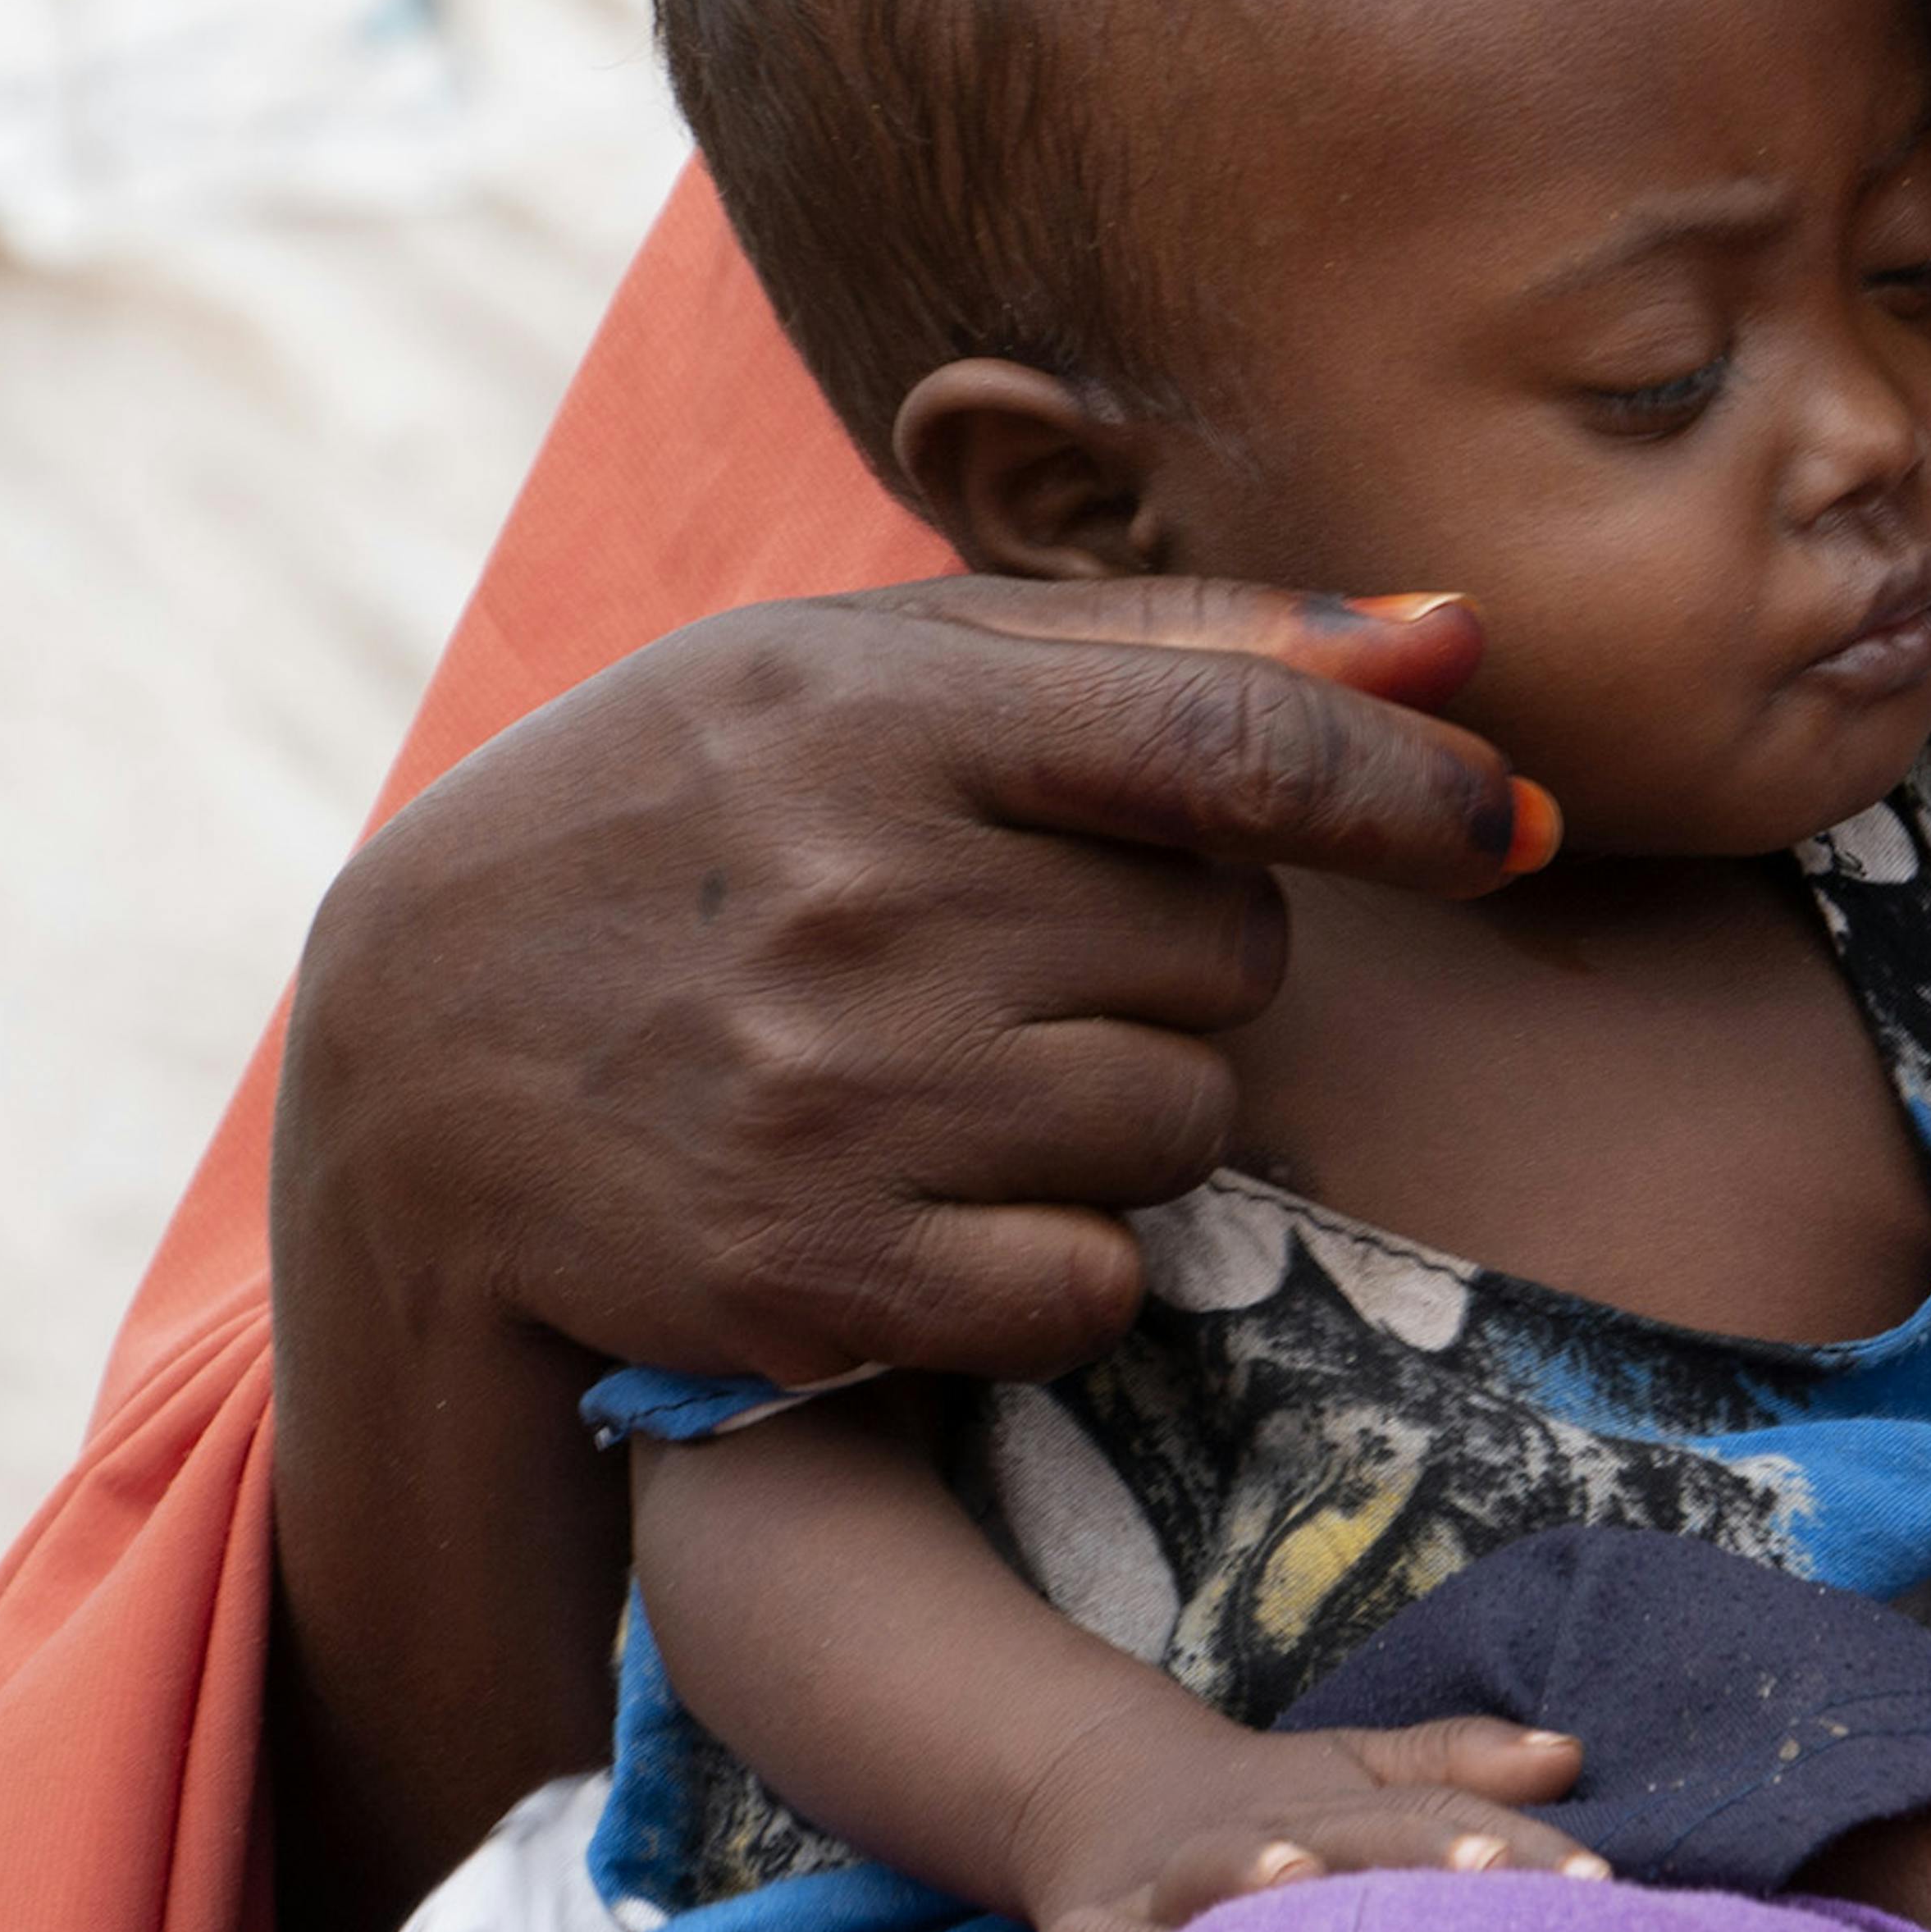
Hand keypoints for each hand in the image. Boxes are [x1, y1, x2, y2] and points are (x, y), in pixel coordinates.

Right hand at [262, 576, 1548, 1931]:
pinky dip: (1055, 1263)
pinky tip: (935, 1200)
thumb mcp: (873, 674)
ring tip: (954, 1070)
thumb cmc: (692, 831)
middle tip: (1012, 953)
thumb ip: (1176, 650)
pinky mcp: (817, 1277)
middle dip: (1176, 963)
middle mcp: (860, 898)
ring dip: (1123, 1115)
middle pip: (1227, 955)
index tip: (1517, 830)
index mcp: (878, 713)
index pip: (1228, 744)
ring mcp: (836, 1097)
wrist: (414, 1071)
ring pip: (1182, 1128)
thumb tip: (1462, 646)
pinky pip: (1095, 1285)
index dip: (1408, 795)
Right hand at [1014, 1715, 1600, 1931]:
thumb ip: (1456, 1768)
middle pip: (1331, 1842)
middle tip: (1483, 1873)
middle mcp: (1247, 1844)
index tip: (1591, 1881)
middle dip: (1407, 1857)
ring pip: (1210, 1887)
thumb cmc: (1280, 1820)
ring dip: (1254, 1885)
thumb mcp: (1359, 1777)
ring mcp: (1156, 1899)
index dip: (1507, 1843)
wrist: (1100, 1807)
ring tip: (1301, 1883)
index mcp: (1325, 1807)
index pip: (1430, 1816)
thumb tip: (1569, 1754)